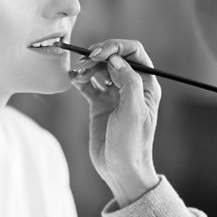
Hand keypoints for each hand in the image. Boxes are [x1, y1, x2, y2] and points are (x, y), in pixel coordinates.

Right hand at [69, 39, 161, 204]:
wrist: (120, 169)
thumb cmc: (132, 144)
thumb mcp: (133, 112)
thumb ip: (128, 82)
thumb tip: (115, 59)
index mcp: (145, 85)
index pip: (133, 54)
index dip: (116, 48)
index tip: (98, 54)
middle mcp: (130, 87)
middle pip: (114, 59)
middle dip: (97, 57)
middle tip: (83, 63)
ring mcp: (114, 95)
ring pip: (99, 70)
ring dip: (87, 68)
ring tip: (76, 74)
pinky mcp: (99, 105)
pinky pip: (88, 85)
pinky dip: (79, 80)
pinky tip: (71, 79)